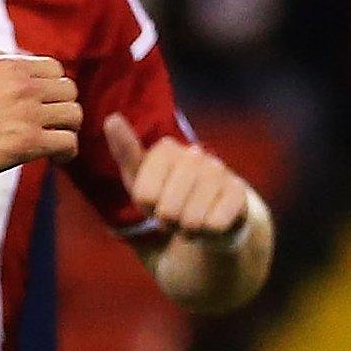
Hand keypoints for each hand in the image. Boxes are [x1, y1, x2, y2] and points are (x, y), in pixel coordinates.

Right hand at [0, 52, 80, 179]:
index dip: (54, 87)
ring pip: (74, 115)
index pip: (55, 69)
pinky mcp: (27, 142)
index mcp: (9, 65)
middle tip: (54, 122)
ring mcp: (27, 114)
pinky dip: (67, 152)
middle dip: (63, 106)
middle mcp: (23, 86)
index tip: (48, 101)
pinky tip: (58, 158)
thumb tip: (13, 59)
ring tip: (57, 139)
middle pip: (69, 91)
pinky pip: (67, 143)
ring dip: (68, 129)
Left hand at [105, 114, 248, 240]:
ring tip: (192, 218)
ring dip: (188, 229)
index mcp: (166, 149)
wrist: (210, 212)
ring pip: (191, 220)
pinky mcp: (239, 191)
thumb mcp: (141, 180)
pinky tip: (212, 220)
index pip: (144, 196)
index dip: (148, 208)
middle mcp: (195, 154)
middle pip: (167, 210)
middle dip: (168, 221)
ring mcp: (219, 171)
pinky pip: (214, 224)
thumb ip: (126, 151)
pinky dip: (209, 231)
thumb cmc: (169, 196)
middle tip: (174, 214)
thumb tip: (111, 118)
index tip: (154, 202)